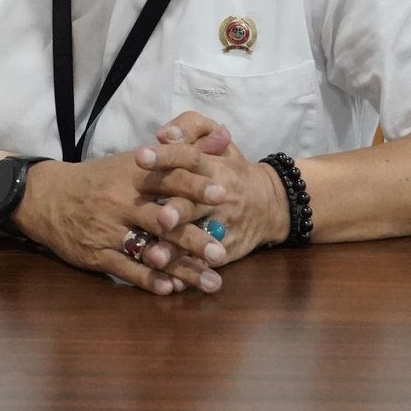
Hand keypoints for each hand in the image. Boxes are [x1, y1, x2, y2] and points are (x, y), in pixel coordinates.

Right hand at [11, 133, 237, 296]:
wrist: (44, 197)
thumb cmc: (95, 180)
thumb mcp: (127, 162)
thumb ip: (169, 157)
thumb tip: (216, 141)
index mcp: (131, 175)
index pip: (167, 178)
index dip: (194, 187)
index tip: (223, 195)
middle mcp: (120, 202)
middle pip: (163, 221)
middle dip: (195, 238)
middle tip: (222, 252)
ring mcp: (108, 230)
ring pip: (151, 251)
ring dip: (184, 268)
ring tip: (213, 282)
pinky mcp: (97, 255)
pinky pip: (128, 270)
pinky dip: (151, 280)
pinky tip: (172, 289)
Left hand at [134, 112, 289, 288]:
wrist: (270, 202)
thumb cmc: (228, 165)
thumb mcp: (217, 138)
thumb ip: (191, 128)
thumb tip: (164, 132)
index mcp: (212, 165)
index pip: (188, 157)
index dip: (166, 157)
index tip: (141, 156)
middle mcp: (218, 196)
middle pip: (195, 202)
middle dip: (178, 210)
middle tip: (158, 218)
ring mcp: (223, 225)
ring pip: (199, 238)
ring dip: (177, 249)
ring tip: (154, 257)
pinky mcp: (225, 248)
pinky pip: (204, 262)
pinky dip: (188, 273)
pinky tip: (168, 282)